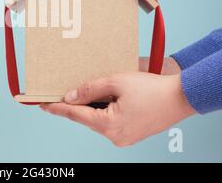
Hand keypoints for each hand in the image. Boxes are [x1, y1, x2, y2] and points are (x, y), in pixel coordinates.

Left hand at [40, 58, 194, 146]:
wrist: (181, 98)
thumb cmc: (152, 89)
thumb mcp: (116, 82)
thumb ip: (90, 89)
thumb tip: (71, 97)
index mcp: (109, 125)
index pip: (75, 115)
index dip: (56, 108)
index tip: (41, 104)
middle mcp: (114, 136)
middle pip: (86, 118)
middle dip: (75, 105)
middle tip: (60, 94)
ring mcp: (123, 138)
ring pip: (97, 120)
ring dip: (91, 107)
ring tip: (86, 92)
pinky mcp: (130, 135)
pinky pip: (109, 123)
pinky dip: (103, 111)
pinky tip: (104, 99)